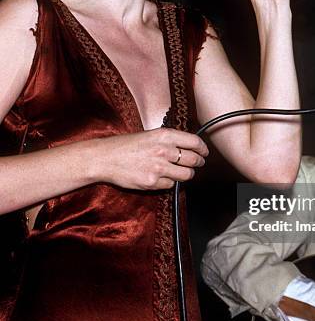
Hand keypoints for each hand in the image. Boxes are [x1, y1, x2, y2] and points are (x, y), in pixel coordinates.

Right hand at [91, 128, 207, 189]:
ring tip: (180, 173)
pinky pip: (170, 185)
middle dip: (198, 163)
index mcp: (164, 135)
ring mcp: (159, 167)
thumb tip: (188, 148)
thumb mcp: (150, 135)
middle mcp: (164, 150)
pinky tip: (161, 178)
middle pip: (194, 160)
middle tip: (196, 164)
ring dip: (186, 175)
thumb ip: (169, 140)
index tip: (204, 152)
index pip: (195, 142)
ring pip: (186, 175)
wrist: (104, 158)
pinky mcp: (152, 182)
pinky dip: (169, 183)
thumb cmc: (125, 146)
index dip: (203, 149)